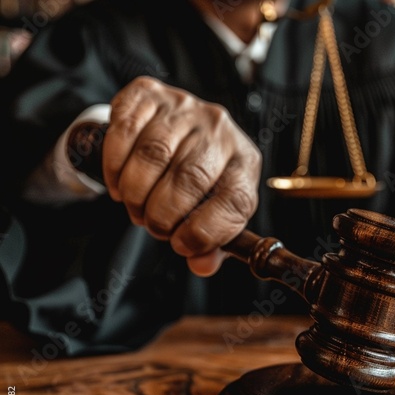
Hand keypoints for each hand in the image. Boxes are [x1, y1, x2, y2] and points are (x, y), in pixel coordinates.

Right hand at [102, 76, 261, 275]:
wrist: (182, 132)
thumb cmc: (201, 182)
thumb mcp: (215, 212)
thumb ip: (211, 244)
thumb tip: (200, 264)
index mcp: (244, 163)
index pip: (234, 201)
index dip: (205, 233)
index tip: (181, 245)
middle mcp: (220, 130)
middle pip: (190, 178)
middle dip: (162, 215)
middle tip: (153, 226)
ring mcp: (186, 107)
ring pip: (153, 155)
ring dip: (135, 193)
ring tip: (136, 206)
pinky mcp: (151, 94)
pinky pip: (124, 129)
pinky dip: (115, 165)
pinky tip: (118, 182)